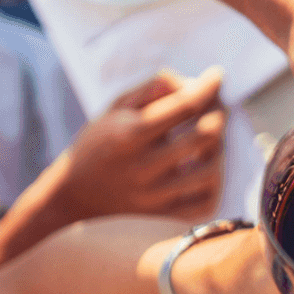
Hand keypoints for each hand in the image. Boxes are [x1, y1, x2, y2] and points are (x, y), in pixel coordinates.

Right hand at [58, 68, 225, 221]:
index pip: (184, 106)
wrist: (73, 196)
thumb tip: (191, 82)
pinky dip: (215, 183)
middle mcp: (144, 168)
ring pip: (212, 170)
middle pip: (206, 135)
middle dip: (219, 113)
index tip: (217, 75)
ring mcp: (155, 197)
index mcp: (130, 135)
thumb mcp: (114, 109)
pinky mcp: (163, 217)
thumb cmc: (99, 143)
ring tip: (210, 138)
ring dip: (220, 148)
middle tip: (215, 106)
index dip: (208, 87)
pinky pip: (206, 203)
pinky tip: (205, 167)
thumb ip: (151, 89)